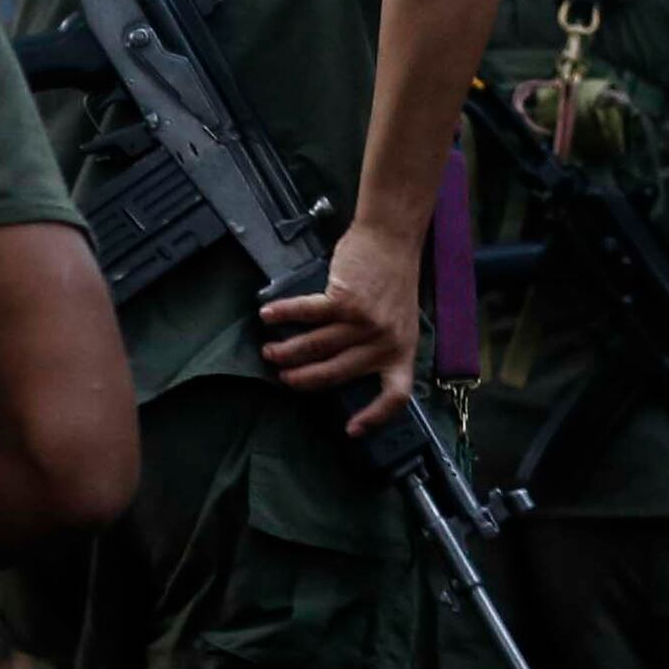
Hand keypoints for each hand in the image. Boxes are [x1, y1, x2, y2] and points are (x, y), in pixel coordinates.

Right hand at [258, 218, 423, 433]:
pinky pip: (307, 314)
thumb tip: (340, 365)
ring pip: (317, 346)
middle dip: (304, 380)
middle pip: (337, 372)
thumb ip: (378, 344)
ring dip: (287, 351)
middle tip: (285, 380)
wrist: (392, 238)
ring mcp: (364, 321)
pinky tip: (267, 316)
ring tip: (270, 352)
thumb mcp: (398, 319)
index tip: (351, 429)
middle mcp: (384, 341)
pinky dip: (283, 314)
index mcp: (401, 350)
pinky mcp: (345, 299)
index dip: (374, 417)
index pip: (395, 395)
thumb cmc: (392, 277)